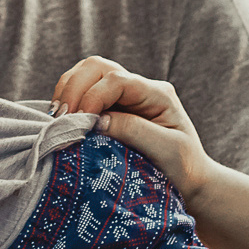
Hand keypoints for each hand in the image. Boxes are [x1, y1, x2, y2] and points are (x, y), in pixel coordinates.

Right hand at [52, 57, 214, 201]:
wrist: (189, 180)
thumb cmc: (184, 167)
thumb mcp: (167, 150)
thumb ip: (134, 131)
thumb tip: (98, 120)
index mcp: (158, 94)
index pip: (116, 80)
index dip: (92, 96)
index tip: (80, 123)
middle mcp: (140, 88)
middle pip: (97, 67)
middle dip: (74, 89)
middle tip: (62, 119)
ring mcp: (124, 96)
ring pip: (86, 74)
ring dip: (67, 92)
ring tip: (58, 120)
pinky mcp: (112, 107)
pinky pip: (82, 92)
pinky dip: (68, 101)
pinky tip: (63, 121)